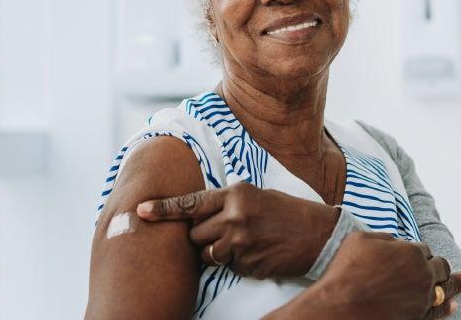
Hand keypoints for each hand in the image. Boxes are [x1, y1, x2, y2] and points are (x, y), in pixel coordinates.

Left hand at [137, 182, 338, 278]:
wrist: (319, 235)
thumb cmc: (287, 212)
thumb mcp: (256, 195)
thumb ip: (227, 202)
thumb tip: (198, 213)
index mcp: (236, 194)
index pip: (190, 203)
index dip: (163, 209)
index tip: (141, 211)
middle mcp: (234, 216)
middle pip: (194, 233)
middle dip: (201, 235)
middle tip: (224, 231)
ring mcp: (240, 242)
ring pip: (206, 254)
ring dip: (215, 252)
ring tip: (242, 242)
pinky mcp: (248, 264)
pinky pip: (227, 267)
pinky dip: (236, 263)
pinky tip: (256, 253)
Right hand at [269, 231, 460, 319]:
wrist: (341, 305)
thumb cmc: (346, 270)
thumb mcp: (361, 239)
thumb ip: (385, 238)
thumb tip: (396, 242)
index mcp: (412, 252)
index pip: (423, 249)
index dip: (417, 251)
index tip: (409, 254)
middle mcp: (423, 275)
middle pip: (439, 267)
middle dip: (438, 265)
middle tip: (442, 266)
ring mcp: (423, 298)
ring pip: (445, 289)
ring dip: (455, 283)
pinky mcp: (418, 317)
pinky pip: (439, 312)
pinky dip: (447, 307)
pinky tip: (454, 304)